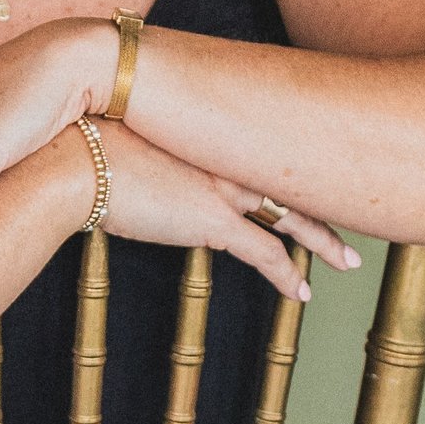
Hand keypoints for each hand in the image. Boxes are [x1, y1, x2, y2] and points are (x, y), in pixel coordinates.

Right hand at [90, 120, 356, 302]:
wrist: (71, 159)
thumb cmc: (82, 143)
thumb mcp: (122, 135)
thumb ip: (147, 145)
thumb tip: (142, 155)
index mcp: (203, 130)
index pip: (262, 145)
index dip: (287, 162)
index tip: (308, 170)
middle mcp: (221, 152)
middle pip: (290, 176)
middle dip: (322, 200)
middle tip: (354, 210)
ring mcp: (221, 184)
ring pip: (291, 215)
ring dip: (321, 241)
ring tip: (347, 259)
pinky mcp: (213, 220)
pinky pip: (266, 253)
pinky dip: (287, 276)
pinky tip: (302, 294)